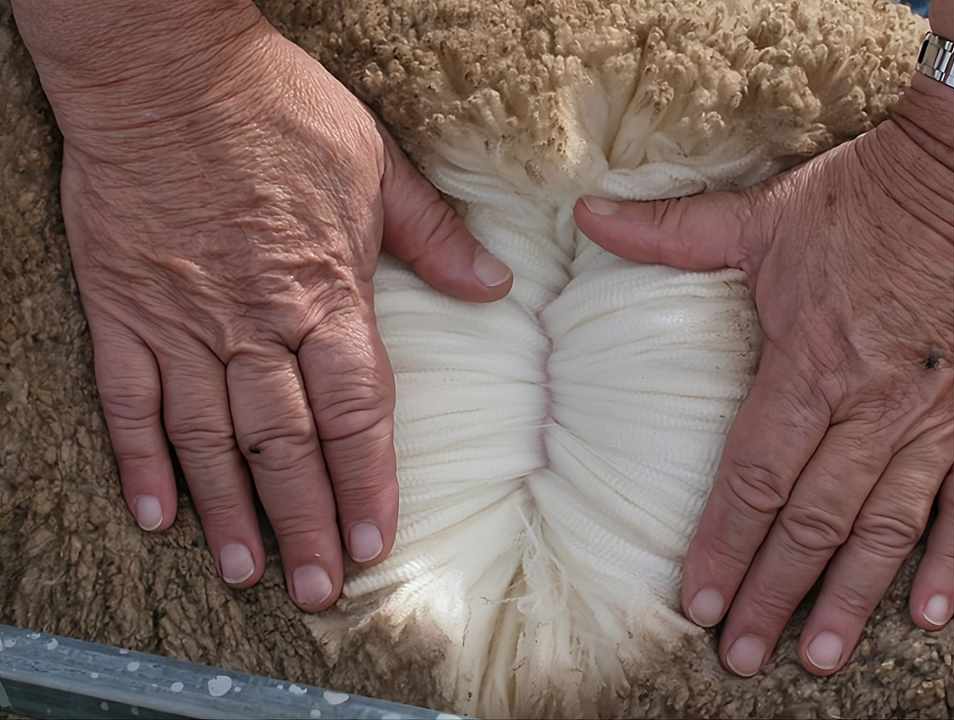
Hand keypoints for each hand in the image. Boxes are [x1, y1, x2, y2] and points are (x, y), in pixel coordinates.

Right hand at [19, 5, 511, 609]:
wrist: (165, 69)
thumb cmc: (276, 110)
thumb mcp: (376, 162)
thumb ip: (432, 234)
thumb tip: (493, 286)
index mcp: (323, 292)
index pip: (356, 410)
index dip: (369, 481)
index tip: (380, 539)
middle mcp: (253, 323)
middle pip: (286, 444)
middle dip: (308, 522)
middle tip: (320, 588)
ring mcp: (183, 322)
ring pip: (210, 439)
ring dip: (231, 512)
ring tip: (247, 573)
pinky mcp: (123, 310)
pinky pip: (129, 400)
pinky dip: (140, 461)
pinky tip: (157, 515)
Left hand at [575, 74, 953, 674]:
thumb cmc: (858, 199)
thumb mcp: (759, 216)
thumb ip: (671, 232)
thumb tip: (584, 216)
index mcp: (808, 366)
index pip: (752, 476)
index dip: (719, 543)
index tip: (691, 601)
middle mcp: (871, 406)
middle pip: (811, 520)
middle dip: (770, 592)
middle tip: (740, 654)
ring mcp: (934, 417)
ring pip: (884, 527)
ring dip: (849, 597)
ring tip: (819, 656)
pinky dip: (951, 561)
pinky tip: (930, 613)